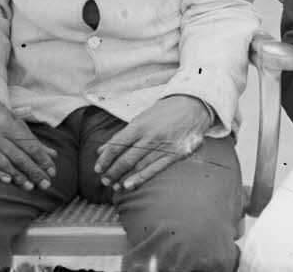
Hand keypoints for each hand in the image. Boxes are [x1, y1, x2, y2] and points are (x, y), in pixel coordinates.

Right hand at [0, 98, 56, 191]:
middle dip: (33, 171)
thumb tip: (53, 155)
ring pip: (2, 162)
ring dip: (17, 175)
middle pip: (18, 156)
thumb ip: (34, 141)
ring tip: (30, 186)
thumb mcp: (17, 124)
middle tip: (45, 185)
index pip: (30, 146)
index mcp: (10, 126)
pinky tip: (6, 180)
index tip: (52, 172)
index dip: (42, 160)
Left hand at [94, 95, 213, 190]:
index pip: (116, 146)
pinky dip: (141, 178)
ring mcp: (164, 146)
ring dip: (124, 178)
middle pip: (126, 159)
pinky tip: (130, 185)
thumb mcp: (142, 118)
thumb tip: (101, 150)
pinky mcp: (176, 154)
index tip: (98, 168)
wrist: (195, 105)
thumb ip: (122, 135)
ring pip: (138, 167)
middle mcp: (151, 136)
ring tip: (115, 186)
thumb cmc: (165, 111)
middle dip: (112, 172)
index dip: (105, 160)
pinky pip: (155, 169)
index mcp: (140, 125)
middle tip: (104, 180)